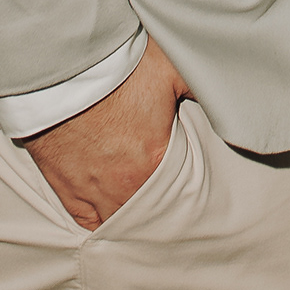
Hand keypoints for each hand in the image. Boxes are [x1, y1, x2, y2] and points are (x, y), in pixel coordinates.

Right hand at [19, 35, 189, 229]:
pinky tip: (111, 220)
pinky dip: (101, 222)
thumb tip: (228, 95)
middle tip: (173, 206)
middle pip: (152, 214)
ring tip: (144, 215)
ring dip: (132, 217)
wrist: (61, 69)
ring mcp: (93, 191)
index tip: (197, 191)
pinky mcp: (66, 189)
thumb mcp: (171, 69)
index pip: (183, 193)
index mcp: (156, 161)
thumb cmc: (115, 67)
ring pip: (120, 222)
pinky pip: (88, 221)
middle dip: (163, 209)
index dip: (190, 192)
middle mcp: (125, 186)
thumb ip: (200, 87)